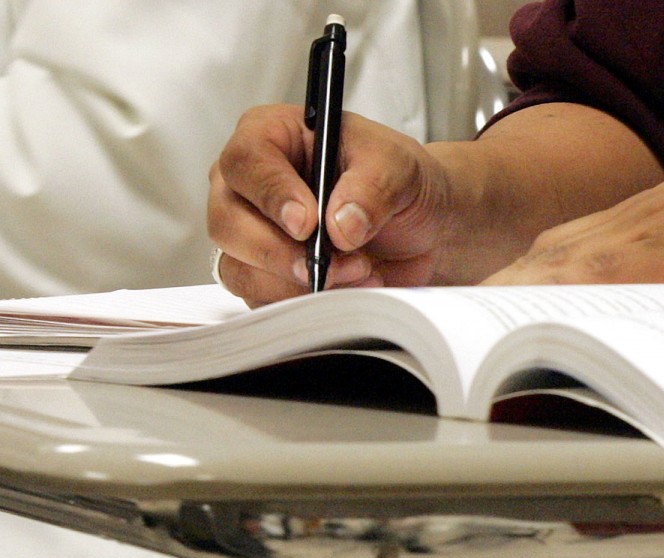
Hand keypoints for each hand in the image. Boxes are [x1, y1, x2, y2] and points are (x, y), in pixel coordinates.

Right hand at [207, 105, 454, 305]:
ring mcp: (251, 232)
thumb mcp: (400, 166)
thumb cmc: (398, 182)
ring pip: (239, 268)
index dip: (271, 194)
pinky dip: (306, 302)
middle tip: (332, 262)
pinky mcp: (265, 276)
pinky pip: (262, 299)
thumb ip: (373, 187)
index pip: (245, 161)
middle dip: (281, 252)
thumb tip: (340, 225)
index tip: (307, 224)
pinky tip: (349, 288)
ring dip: (297, 282)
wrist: (422, 227)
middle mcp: (250, 185)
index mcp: (272, 136)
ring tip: (356, 271)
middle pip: (227, 222)